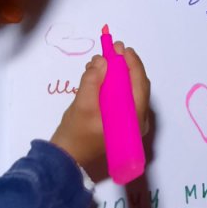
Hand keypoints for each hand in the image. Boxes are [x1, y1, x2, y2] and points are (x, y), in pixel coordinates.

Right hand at [50, 43, 150, 182]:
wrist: (67, 159)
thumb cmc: (75, 135)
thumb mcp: (82, 105)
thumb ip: (93, 80)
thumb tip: (102, 61)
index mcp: (134, 119)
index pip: (139, 85)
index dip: (132, 63)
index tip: (122, 48)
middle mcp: (137, 122)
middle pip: (137, 87)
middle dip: (125, 66)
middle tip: (114, 50)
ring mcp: (129, 123)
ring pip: (129, 92)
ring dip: (119, 75)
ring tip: (105, 61)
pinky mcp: (120, 123)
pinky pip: (122, 99)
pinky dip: (114, 85)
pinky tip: (102, 76)